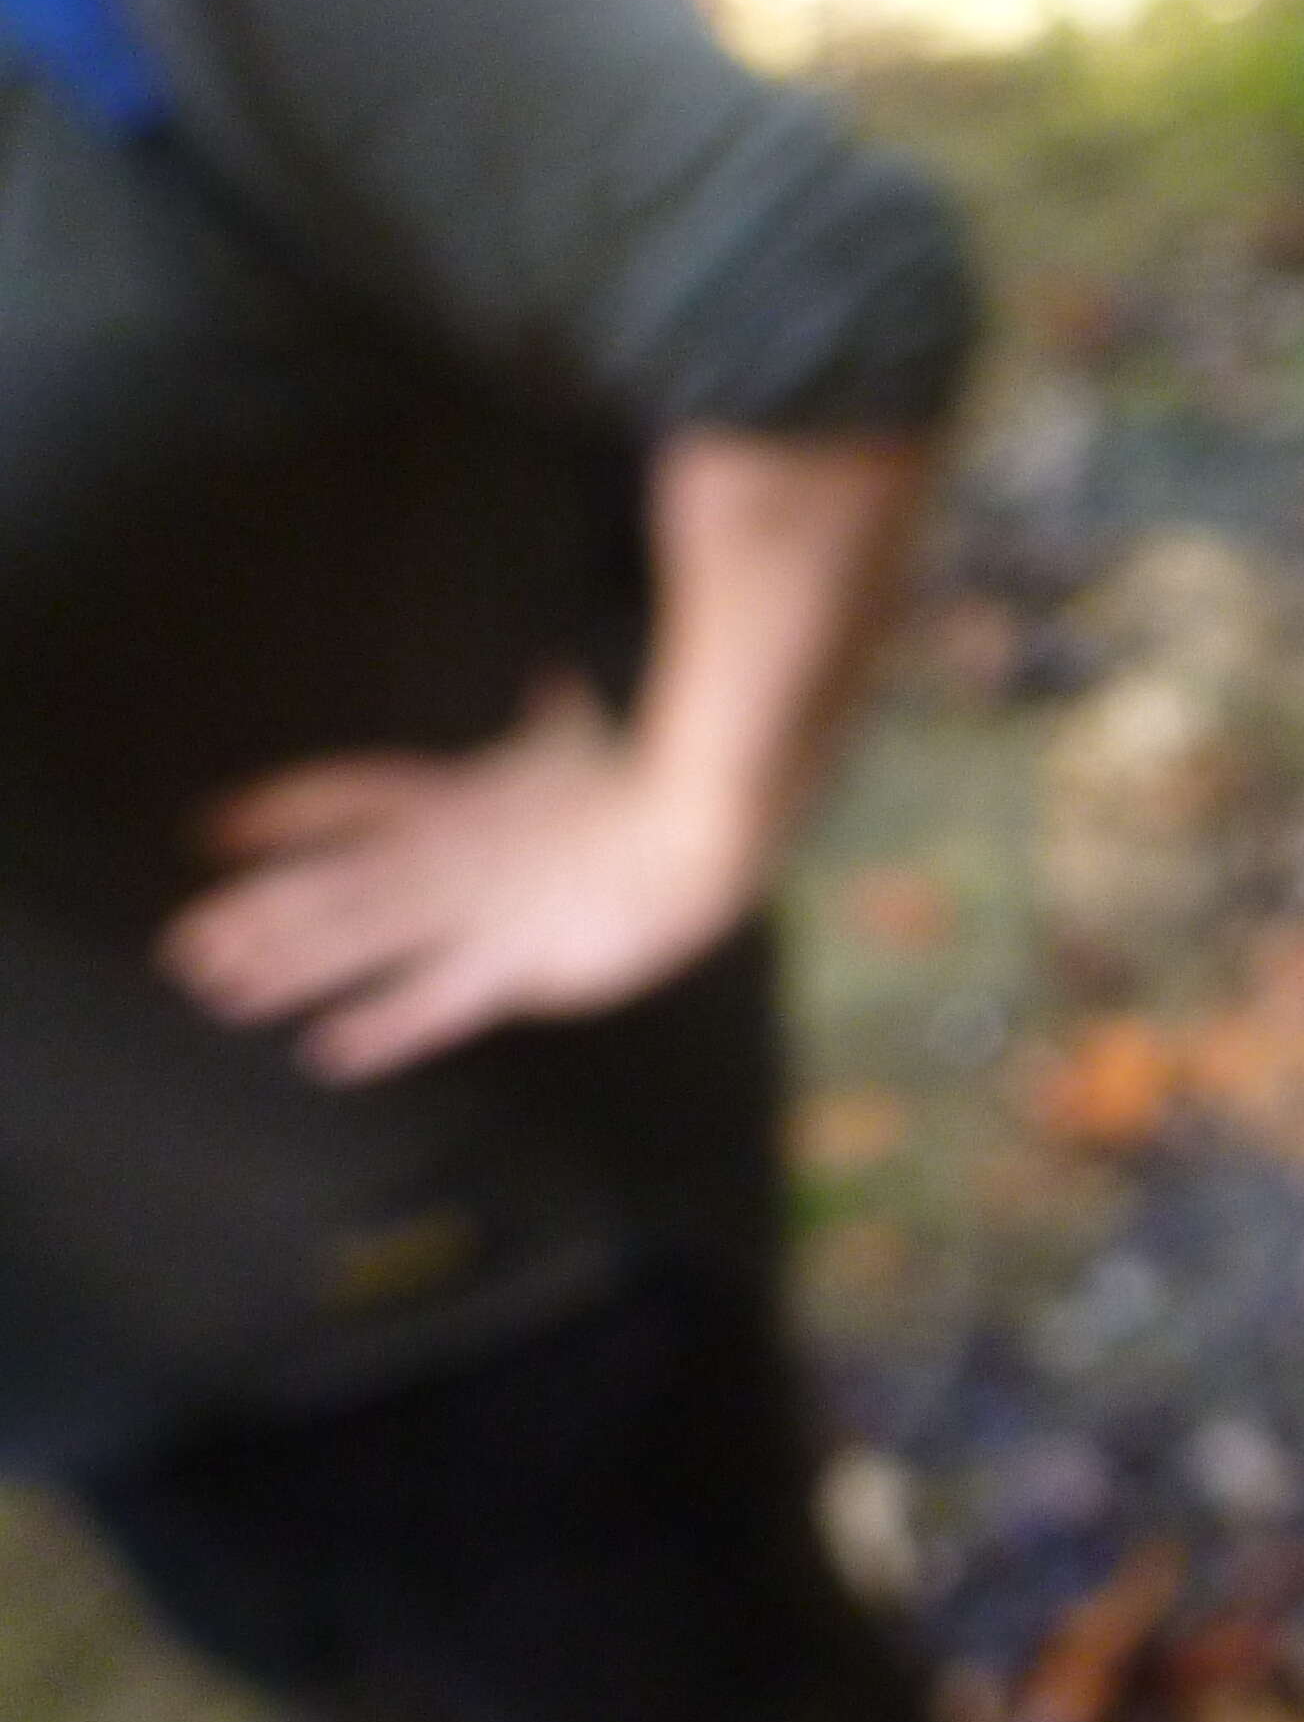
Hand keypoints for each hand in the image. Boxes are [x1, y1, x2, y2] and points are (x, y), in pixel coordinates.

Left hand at [159, 676, 757, 1084]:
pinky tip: (327, 1049)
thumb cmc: (654, 777)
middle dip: (255, 913)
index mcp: (465, 794)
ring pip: (363, 937)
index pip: (348, 797)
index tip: (208, 829)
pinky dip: (382, 1025)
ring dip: (289, 965)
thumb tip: (549, 672)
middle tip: (180, 945)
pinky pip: (437, 1000)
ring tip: (219, 992)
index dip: (276, 813)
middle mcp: (452, 851)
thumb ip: (557, 714)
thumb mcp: (589, 737)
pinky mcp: (521, 959)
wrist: (706, 826)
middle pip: (332, 880)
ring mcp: (480, 907)